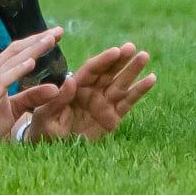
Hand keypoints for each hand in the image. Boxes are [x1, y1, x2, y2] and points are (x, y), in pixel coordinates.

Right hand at [0, 29, 64, 140]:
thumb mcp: (14, 109)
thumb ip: (32, 98)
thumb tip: (56, 88)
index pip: (18, 53)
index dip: (36, 43)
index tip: (55, 36)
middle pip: (17, 50)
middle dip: (38, 39)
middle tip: (59, 30)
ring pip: (13, 59)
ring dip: (32, 48)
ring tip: (50, 39)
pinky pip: (4, 78)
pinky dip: (17, 69)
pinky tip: (31, 61)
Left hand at [16, 44, 154, 141]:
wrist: (53, 147)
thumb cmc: (44, 128)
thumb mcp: (46, 114)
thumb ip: (58, 99)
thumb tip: (70, 80)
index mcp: (74, 86)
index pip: (91, 69)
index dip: (104, 60)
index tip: (116, 51)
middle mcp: (90, 91)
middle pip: (108, 72)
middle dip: (120, 60)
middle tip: (133, 47)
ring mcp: (103, 103)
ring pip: (121, 83)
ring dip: (133, 70)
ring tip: (144, 56)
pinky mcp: (112, 118)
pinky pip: (128, 102)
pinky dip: (139, 91)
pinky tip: (151, 79)